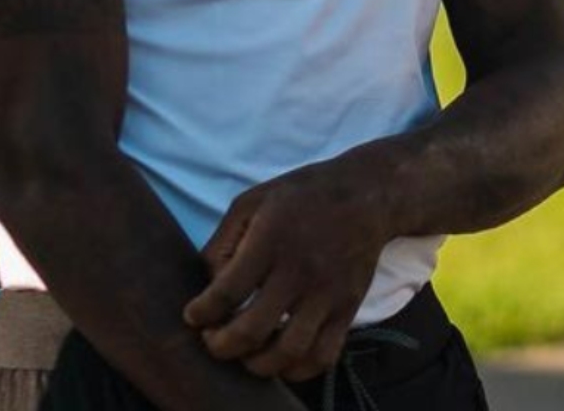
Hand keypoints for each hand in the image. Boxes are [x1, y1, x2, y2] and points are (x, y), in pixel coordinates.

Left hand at [181, 159, 393, 381]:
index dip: (200, 313)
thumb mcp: (253, 201)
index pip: (225, 293)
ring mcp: (327, 293)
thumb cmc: (303, 195)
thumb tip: (207, 284)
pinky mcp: (348, 307)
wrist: (369, 193)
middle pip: (251, 331)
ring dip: (256, 363)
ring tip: (247, 352)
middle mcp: (299, 271)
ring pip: (287, 352)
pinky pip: (323, 355)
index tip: (194, 315)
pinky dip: (297, 369)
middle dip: (220, 345)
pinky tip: (282, 356)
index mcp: (270, 241)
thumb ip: (222, 241)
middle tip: (213, 338)